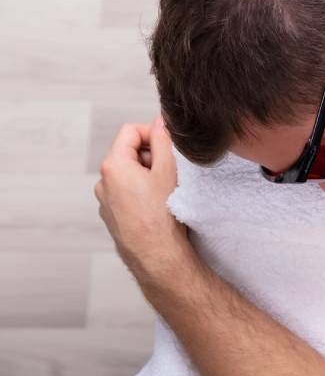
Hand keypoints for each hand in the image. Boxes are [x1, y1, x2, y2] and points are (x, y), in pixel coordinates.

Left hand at [94, 115, 193, 284]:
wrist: (156, 253)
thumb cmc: (162, 214)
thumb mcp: (167, 169)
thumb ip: (162, 140)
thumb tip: (160, 122)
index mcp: (113, 165)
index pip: (130, 131)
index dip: (152, 132)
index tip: (169, 144)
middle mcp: (103, 181)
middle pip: (128, 151)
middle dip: (150, 154)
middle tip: (171, 169)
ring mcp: (105, 199)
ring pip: (127, 172)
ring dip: (146, 172)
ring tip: (165, 189)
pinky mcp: (111, 214)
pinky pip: (125, 191)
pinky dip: (140, 189)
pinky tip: (156, 204)